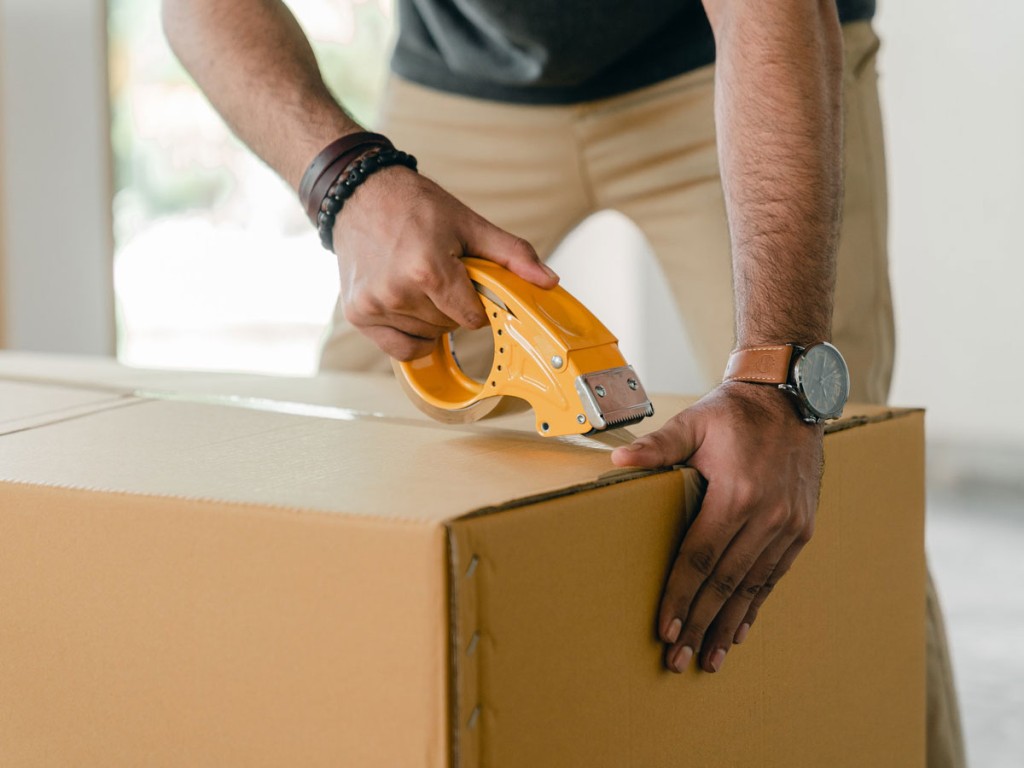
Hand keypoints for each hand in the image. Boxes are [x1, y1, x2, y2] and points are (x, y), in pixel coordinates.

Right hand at [332, 166, 557, 359]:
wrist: (359, 194)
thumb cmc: (415, 206)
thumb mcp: (470, 224)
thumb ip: (512, 255)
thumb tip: (549, 281)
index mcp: (428, 269)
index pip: (472, 318)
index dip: (477, 303)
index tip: (467, 283)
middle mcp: (398, 292)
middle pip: (449, 327)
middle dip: (453, 307)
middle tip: (439, 274)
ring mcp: (374, 305)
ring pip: (426, 337)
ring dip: (430, 318)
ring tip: (417, 281)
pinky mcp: (358, 314)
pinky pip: (400, 349)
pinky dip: (410, 335)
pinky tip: (407, 307)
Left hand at [610, 381, 823, 673]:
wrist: (791, 396)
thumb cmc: (734, 412)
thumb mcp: (694, 422)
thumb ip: (658, 446)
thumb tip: (619, 462)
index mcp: (738, 493)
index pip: (701, 558)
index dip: (680, 596)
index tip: (664, 629)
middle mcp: (768, 516)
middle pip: (725, 582)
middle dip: (699, 624)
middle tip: (678, 659)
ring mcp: (789, 525)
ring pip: (752, 587)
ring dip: (728, 625)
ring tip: (708, 658)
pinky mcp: (801, 528)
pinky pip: (774, 576)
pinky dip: (755, 605)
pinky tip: (739, 630)